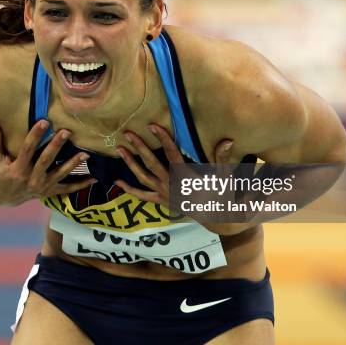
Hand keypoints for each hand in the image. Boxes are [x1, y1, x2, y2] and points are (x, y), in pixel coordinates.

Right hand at [0, 118, 95, 205]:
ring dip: (73, 164)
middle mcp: (31, 179)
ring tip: (85, 154)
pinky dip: (81, 185)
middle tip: (66, 132)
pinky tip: (95, 178)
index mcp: (17, 169)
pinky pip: (67, 189)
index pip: (27, 149)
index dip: (35, 135)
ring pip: (60, 174)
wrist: (2, 198)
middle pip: (46, 160)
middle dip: (56, 146)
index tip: (44, 122)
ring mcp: (42, 187)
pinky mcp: (50, 192)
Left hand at [115, 124, 233, 208]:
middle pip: (152, 163)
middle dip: (139, 147)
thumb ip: (222, 158)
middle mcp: (171, 186)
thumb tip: (227, 141)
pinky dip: (130, 190)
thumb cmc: (221, 195)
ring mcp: (165, 195)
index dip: (163, 139)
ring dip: (130, 163)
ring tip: (120, 149)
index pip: (172, 154)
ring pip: (143, 177)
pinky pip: (142, 196)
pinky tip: (117, 182)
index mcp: (185, 178)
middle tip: (128, 133)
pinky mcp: (162, 202)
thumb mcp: (224, 177)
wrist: (217, 218)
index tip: (152, 126)